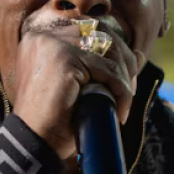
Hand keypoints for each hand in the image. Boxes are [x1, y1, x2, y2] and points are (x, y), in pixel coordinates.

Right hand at [12, 23, 144, 159]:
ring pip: (108, 51)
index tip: (125, 79)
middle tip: (129, 90)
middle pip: (102, 35)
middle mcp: (45, 35)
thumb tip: (139, 54)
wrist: (34, 144)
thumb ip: (104, 65)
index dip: (114, 52)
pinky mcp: (64, 59)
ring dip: (124, 78)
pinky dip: (121, 91)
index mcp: (44, 38)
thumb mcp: (81, 86)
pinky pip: (107, 70)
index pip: (91, 30)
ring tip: (124, 102)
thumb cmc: (54, 119)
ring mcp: (53, 44)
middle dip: (123, 61)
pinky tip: (119, 111)